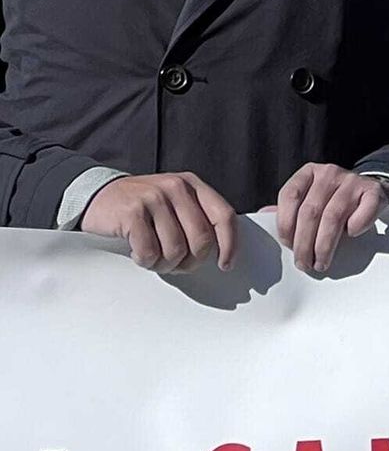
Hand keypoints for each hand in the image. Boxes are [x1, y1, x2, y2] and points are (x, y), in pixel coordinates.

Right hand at [81, 172, 236, 272]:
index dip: (230, 244)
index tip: (225, 265)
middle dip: (190, 262)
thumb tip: (219, 251)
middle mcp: (176, 187)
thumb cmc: (141, 206)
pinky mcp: (132, 213)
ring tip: (153, 258)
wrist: (96, 195)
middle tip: (175, 265)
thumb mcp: (174, 202)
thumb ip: (196, 218)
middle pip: (201, 240)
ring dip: (164, 264)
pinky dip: (145, 260)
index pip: (224, 216)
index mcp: (193, 185)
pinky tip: (138, 253)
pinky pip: (150, 252)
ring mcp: (154, 198)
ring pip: (176, 250)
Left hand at [275, 164, 388, 272]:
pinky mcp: (373, 191)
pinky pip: (362, 213)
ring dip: (324, 245)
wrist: (371, 191)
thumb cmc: (333, 201)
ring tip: (321, 262)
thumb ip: (289, 208)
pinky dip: (354, 228)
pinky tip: (350, 236)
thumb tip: (262, 216)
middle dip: (304, 244)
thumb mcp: (310, 199)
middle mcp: (329, 172)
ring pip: (332, 217)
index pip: (289, 196)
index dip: (285, 224)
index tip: (288, 246)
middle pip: (310, 211)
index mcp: (309, 173)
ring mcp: (353, 180)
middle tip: (304, 264)